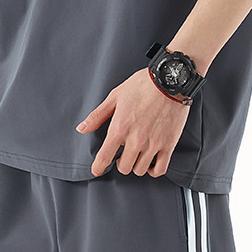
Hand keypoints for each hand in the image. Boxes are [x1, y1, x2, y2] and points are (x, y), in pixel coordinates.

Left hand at [76, 67, 192, 177]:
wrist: (170, 80)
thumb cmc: (142, 85)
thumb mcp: (115, 96)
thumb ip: (97, 115)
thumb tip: (82, 129)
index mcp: (120, 127)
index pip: (104, 157)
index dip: (98, 168)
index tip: (97, 170)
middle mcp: (136, 139)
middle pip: (124, 167)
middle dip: (120, 163)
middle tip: (122, 154)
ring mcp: (153, 143)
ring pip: (140, 170)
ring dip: (135, 165)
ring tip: (136, 155)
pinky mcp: (168, 144)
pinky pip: (160, 169)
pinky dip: (153, 170)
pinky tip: (150, 163)